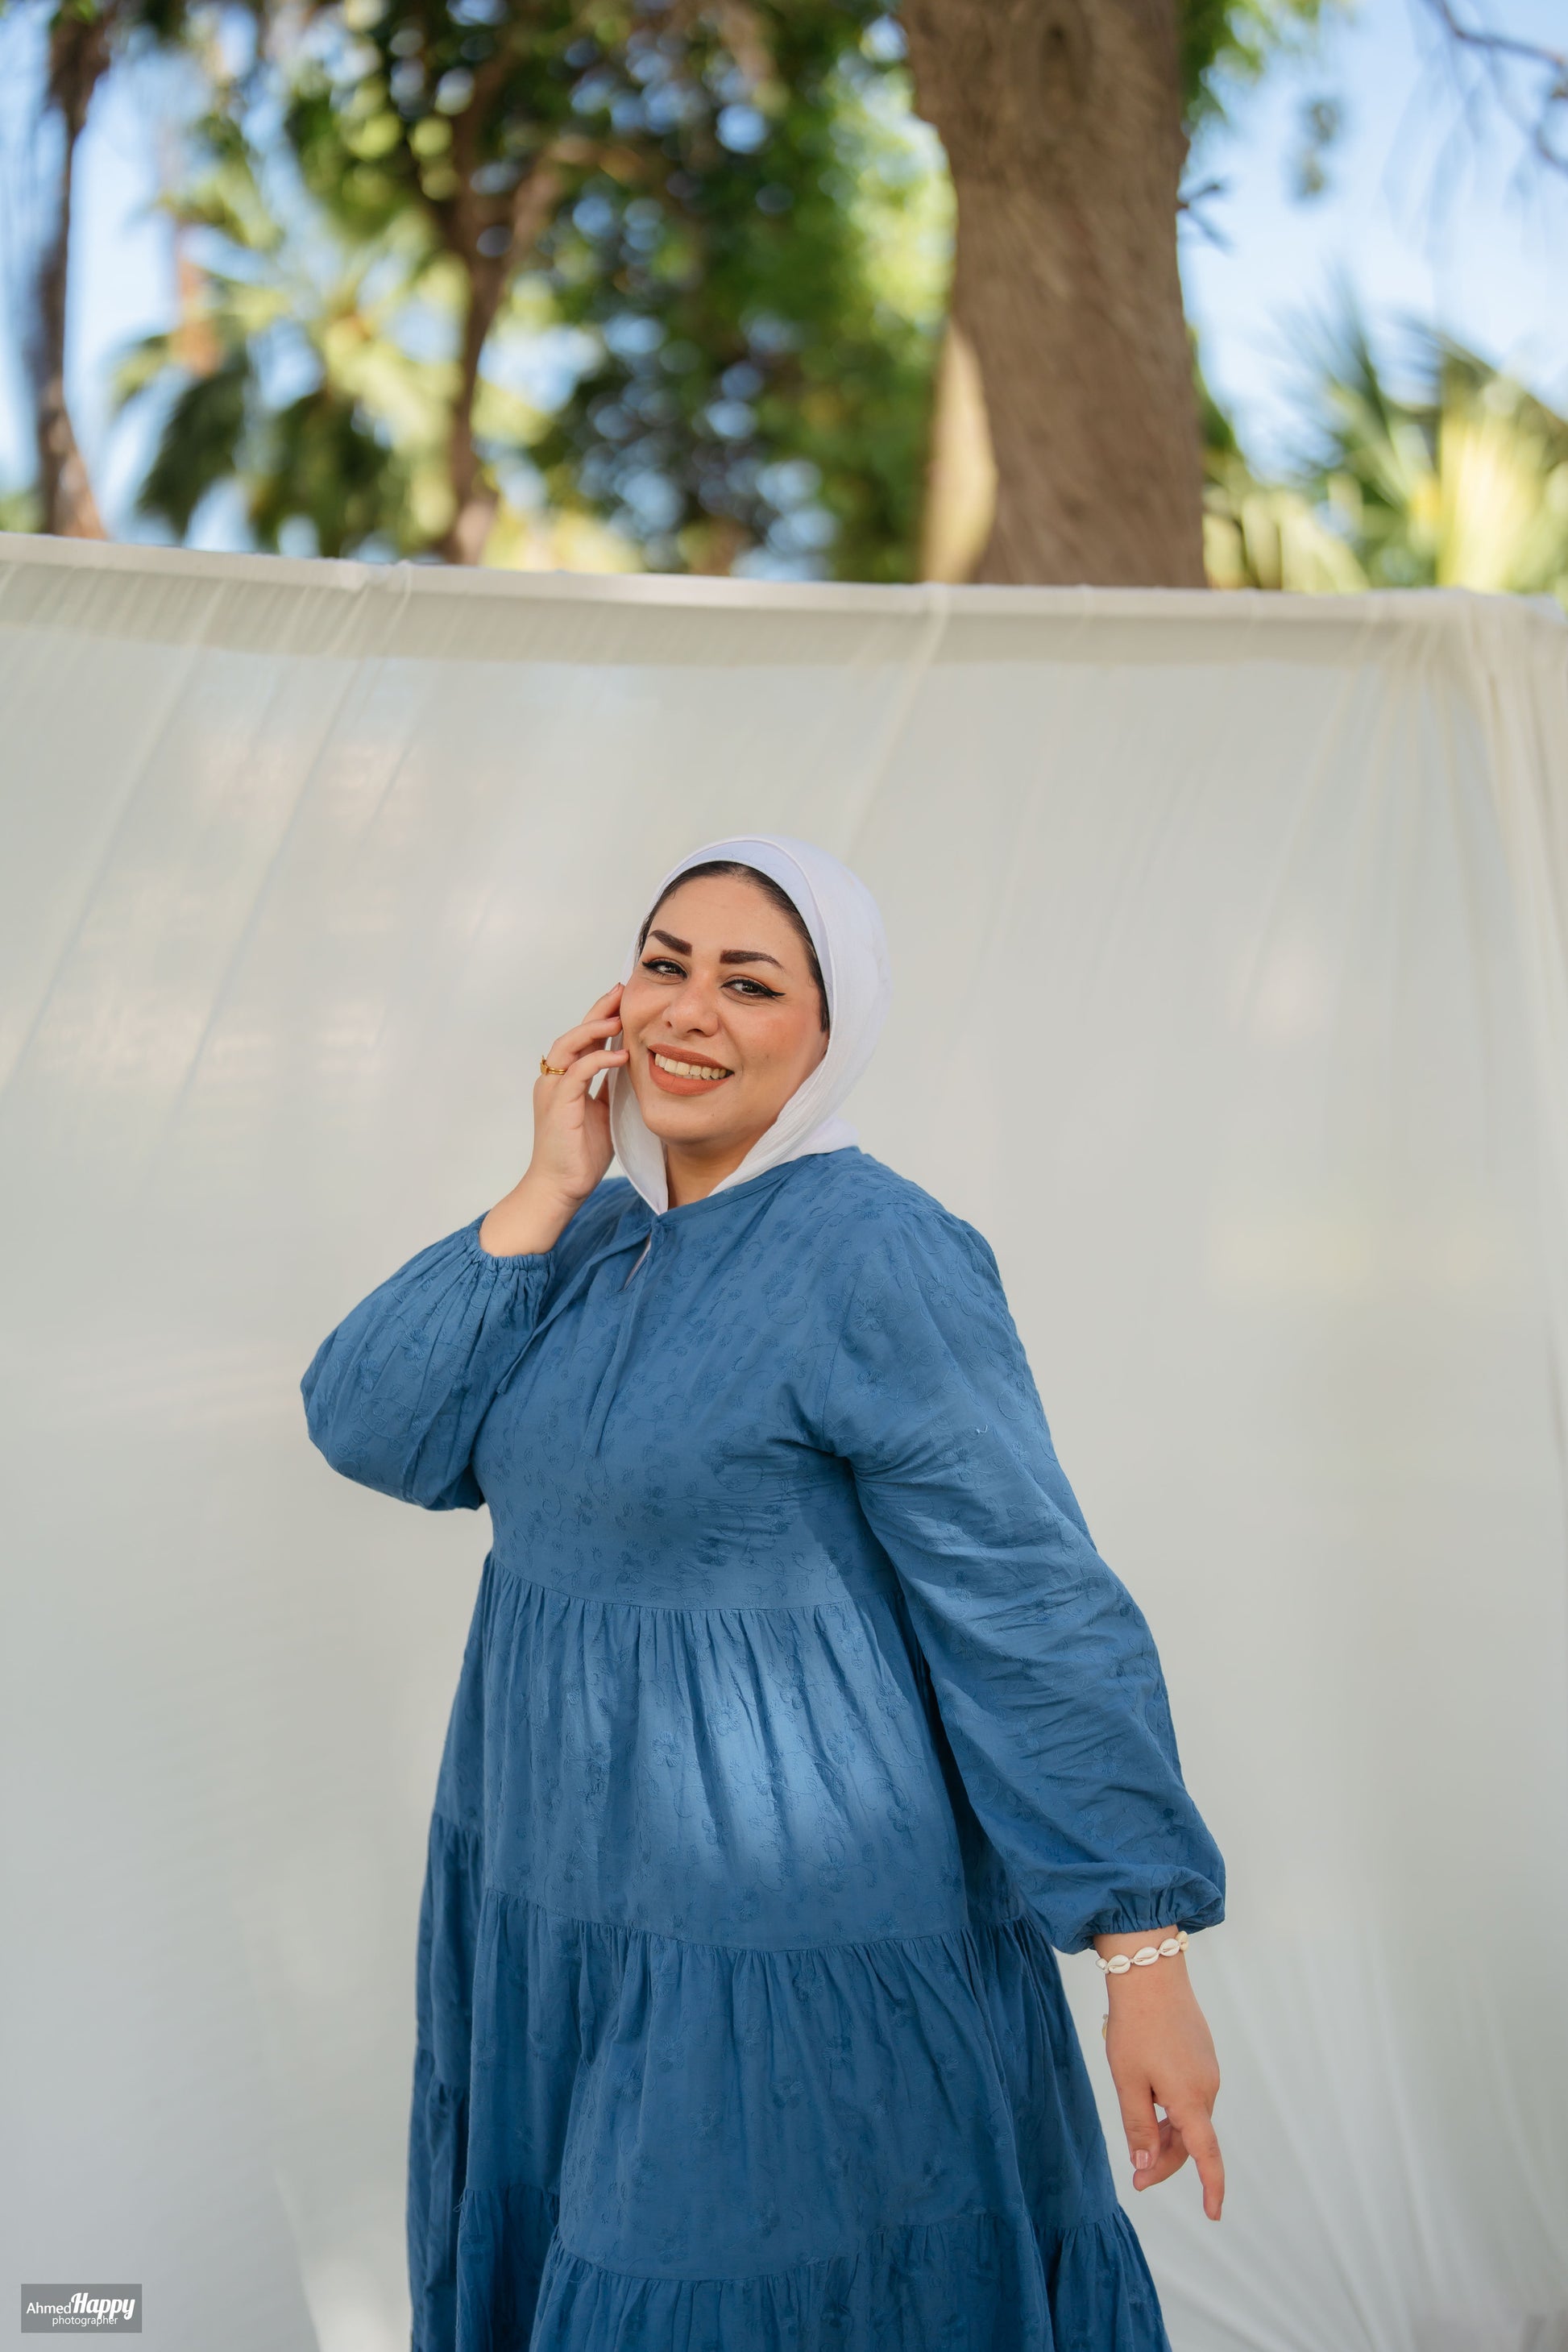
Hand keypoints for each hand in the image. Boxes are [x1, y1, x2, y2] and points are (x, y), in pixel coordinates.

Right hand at [478, 985, 629, 1256]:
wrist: (560, 1188)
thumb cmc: (580, 1156)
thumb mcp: (603, 1113)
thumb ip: (610, 1089)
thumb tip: (632, 1067)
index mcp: (564, 1080)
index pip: (583, 1039)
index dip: (602, 1017)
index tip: (624, 1000)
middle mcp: (554, 1079)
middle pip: (575, 1033)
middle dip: (599, 1010)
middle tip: (623, 991)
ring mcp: (552, 1090)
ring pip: (569, 1044)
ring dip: (595, 1028)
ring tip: (620, 1018)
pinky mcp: (558, 1104)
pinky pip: (577, 1071)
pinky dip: (598, 1059)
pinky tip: (621, 1055)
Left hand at [1097, 1932, 1223, 2219]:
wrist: (1150, 1971)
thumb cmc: (1135, 2026)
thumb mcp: (1128, 2081)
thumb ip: (1139, 2126)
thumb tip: (1145, 2165)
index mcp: (1190, 2098)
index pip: (1205, 2156)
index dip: (1211, 2187)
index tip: (1213, 2214)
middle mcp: (1207, 2086)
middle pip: (1192, 2139)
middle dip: (1165, 2161)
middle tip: (1135, 2178)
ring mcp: (1207, 2068)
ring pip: (1190, 2117)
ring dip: (1168, 2135)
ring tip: (1138, 2138)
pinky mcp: (1202, 2053)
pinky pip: (1191, 2094)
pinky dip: (1174, 2111)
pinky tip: (1151, 2101)